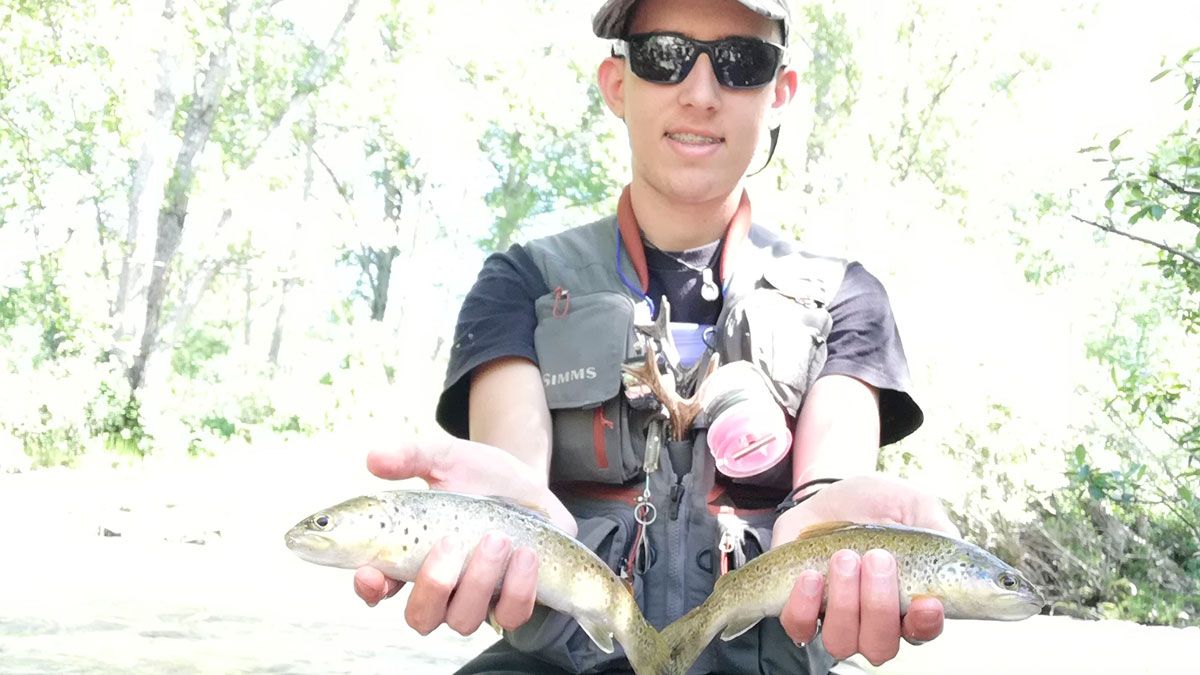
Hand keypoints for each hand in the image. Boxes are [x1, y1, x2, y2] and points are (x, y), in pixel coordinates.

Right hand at [352, 435, 573, 636]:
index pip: (378, 586)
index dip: (370, 588)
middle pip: (421, 617)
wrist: (530, 484)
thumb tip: (374, 458)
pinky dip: (518, 589)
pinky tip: (526, 555)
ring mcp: (475, 600)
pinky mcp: (512, 602)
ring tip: (498, 538)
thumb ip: (410, 457)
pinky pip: (510, 616)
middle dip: (434, 585)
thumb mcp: (446, 459)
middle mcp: (440, 587)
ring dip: (479, 580)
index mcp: (410, 556)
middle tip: (451, 541)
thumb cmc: (479, 476)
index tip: (372, 573)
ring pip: (464, 619)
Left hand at [771, 474, 959, 665]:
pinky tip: (810, 575)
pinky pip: (799, 627)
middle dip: (878, 605)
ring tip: (843, 558)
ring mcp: (835, 619)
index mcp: (908, 603)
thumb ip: (936, 526)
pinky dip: (804, 605)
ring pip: (841, 641)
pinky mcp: (800, 609)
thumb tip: (950, 543)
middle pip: (880, 646)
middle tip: (877, 558)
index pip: (922, 632)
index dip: (925, 625)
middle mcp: (873, 621)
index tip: (926, 601)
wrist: (826, 493)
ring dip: (844, 602)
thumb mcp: (911, 504)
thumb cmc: (875, 503)